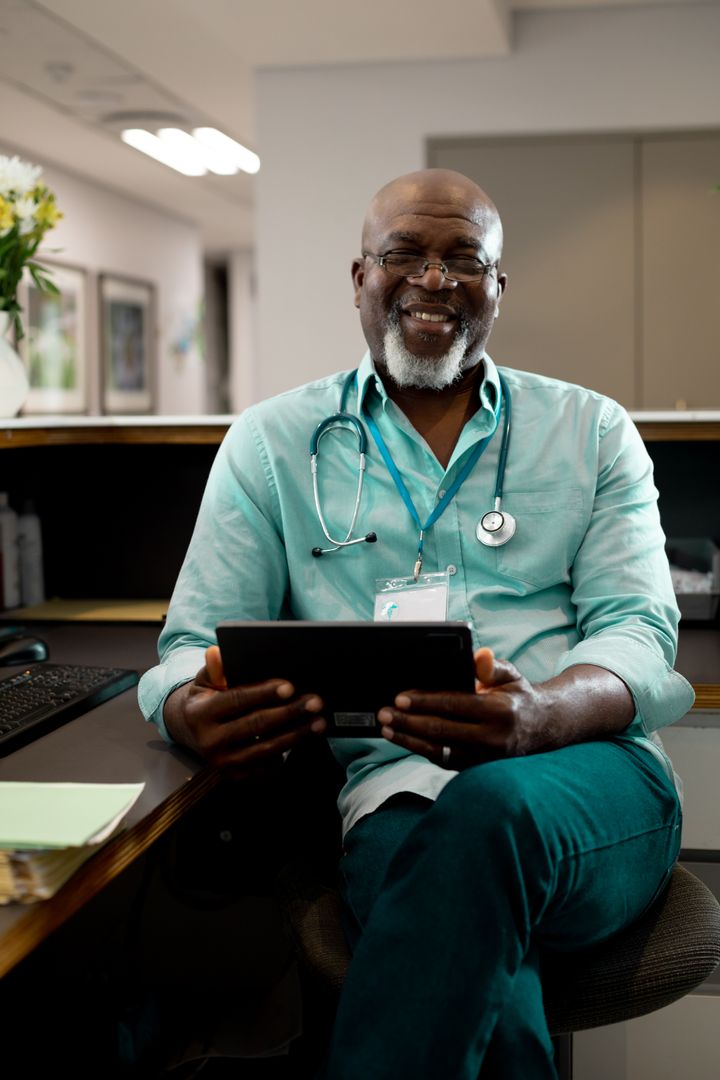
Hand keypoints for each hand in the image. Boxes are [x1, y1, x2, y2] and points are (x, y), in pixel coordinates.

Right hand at [163, 645, 326, 778]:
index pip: (236, 700)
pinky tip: (305, 737)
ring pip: (266, 748)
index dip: (263, 693)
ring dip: (296, 734)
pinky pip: (268, 766)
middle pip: (256, 725)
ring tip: (319, 721)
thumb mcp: (206, 681)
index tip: (290, 686)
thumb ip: (214, 668)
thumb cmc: (208, 699)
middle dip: (289, 712)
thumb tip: (218, 652)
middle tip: (315, 701)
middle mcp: (210, 742)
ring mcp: (223, 763)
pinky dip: (289, 751)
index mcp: (200, 714)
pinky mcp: (236, 776)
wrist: (194, 732)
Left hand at [377, 647, 547, 770]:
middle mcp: (493, 738)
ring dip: (409, 740)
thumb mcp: (511, 675)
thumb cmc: (518, 696)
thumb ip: (492, 666)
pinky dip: (421, 750)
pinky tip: (403, 738)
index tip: (400, 696)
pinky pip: (444, 761)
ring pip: (440, 750)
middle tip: (384, 713)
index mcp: (500, 710)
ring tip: (386, 728)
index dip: (425, 701)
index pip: (455, 705)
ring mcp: (484, 757)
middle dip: (409, 721)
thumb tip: (479, 655)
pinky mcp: (477, 767)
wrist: (542, 729)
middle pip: (442, 730)